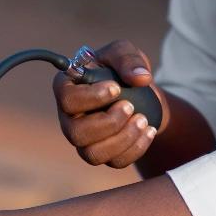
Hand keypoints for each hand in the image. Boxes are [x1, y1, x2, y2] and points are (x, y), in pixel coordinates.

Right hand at [53, 40, 168, 167]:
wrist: (138, 93)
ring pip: (92, 154)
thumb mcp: (124, 52)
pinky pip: (115, 162)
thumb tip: (141, 78)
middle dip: (108, 123)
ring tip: (143, 120)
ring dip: (122, 139)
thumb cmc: (121, 69)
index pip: (66, 99)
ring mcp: (85, 140)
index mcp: (67, 89)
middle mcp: (70, 118)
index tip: (115, 88)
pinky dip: (136, 148)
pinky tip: (149, 131)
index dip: (90, 97)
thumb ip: (128, 58)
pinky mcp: (103, 154)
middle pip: (75, 133)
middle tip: (131, 106)